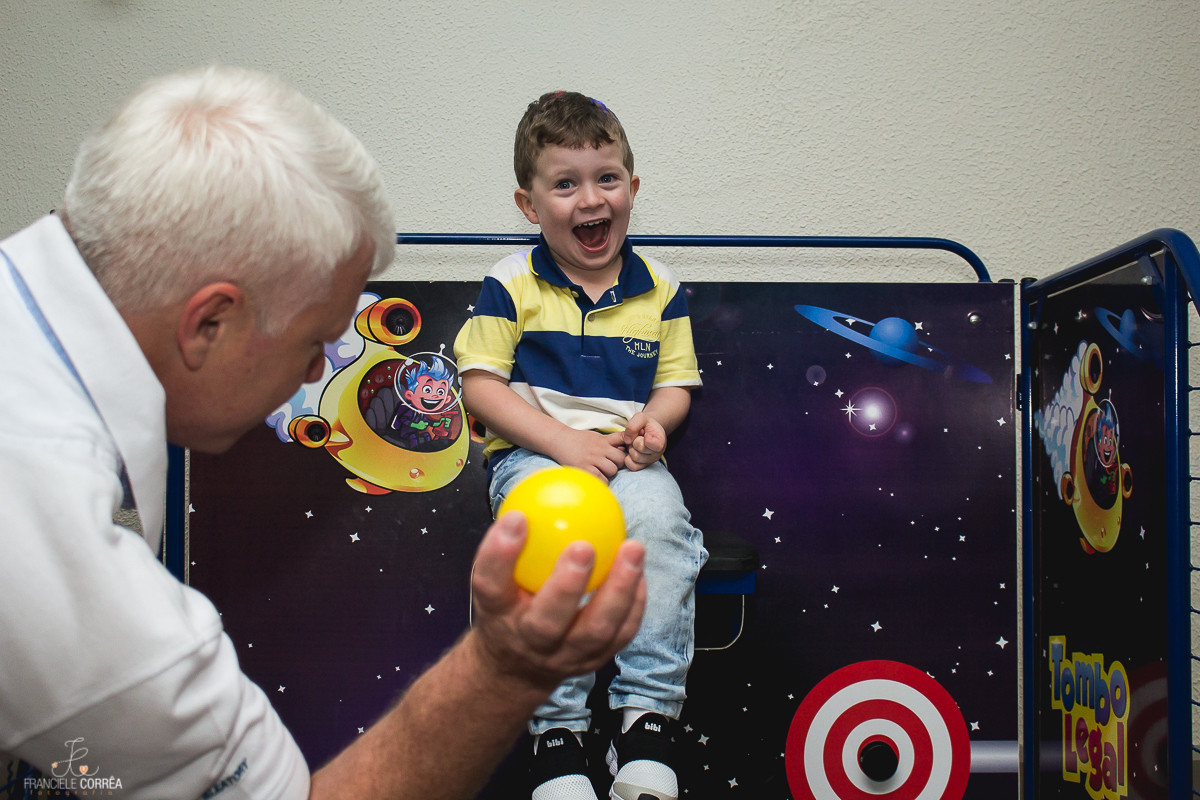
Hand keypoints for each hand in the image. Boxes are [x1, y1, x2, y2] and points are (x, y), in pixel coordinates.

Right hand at [470, 512, 646, 687]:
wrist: (514, 668)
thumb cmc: (508, 606)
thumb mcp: (495, 579)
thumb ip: (512, 544)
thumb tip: (540, 488)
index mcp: (496, 614)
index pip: (490, 585)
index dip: (500, 553)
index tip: (517, 516)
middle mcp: (527, 640)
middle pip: (546, 620)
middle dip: (567, 585)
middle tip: (584, 545)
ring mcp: (563, 657)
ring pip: (593, 631)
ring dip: (618, 590)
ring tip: (634, 549)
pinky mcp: (592, 662)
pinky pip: (620, 634)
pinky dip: (633, 603)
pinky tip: (640, 572)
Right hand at [550, 428, 627, 481]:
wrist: (558, 440)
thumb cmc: (578, 440)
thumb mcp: (595, 436)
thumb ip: (609, 441)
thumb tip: (624, 448)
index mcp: (604, 440)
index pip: (623, 441)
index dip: (627, 448)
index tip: (623, 453)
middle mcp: (600, 449)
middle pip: (621, 460)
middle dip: (618, 464)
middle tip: (609, 464)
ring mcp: (592, 459)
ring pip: (612, 470)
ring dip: (609, 473)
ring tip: (600, 471)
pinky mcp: (585, 469)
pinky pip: (602, 479)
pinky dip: (602, 481)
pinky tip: (596, 477)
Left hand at [621, 412, 666, 470]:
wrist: (648, 430)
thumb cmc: (645, 424)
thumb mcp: (640, 417)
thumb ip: (633, 426)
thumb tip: (627, 441)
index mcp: (661, 441)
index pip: (648, 442)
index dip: (641, 436)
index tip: (645, 433)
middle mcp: (658, 454)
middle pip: (639, 449)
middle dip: (634, 441)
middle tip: (638, 437)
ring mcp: (650, 461)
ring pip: (634, 458)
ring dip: (631, 449)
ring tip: (636, 443)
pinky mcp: (642, 466)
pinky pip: (631, 466)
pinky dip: (628, 458)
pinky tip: (632, 451)